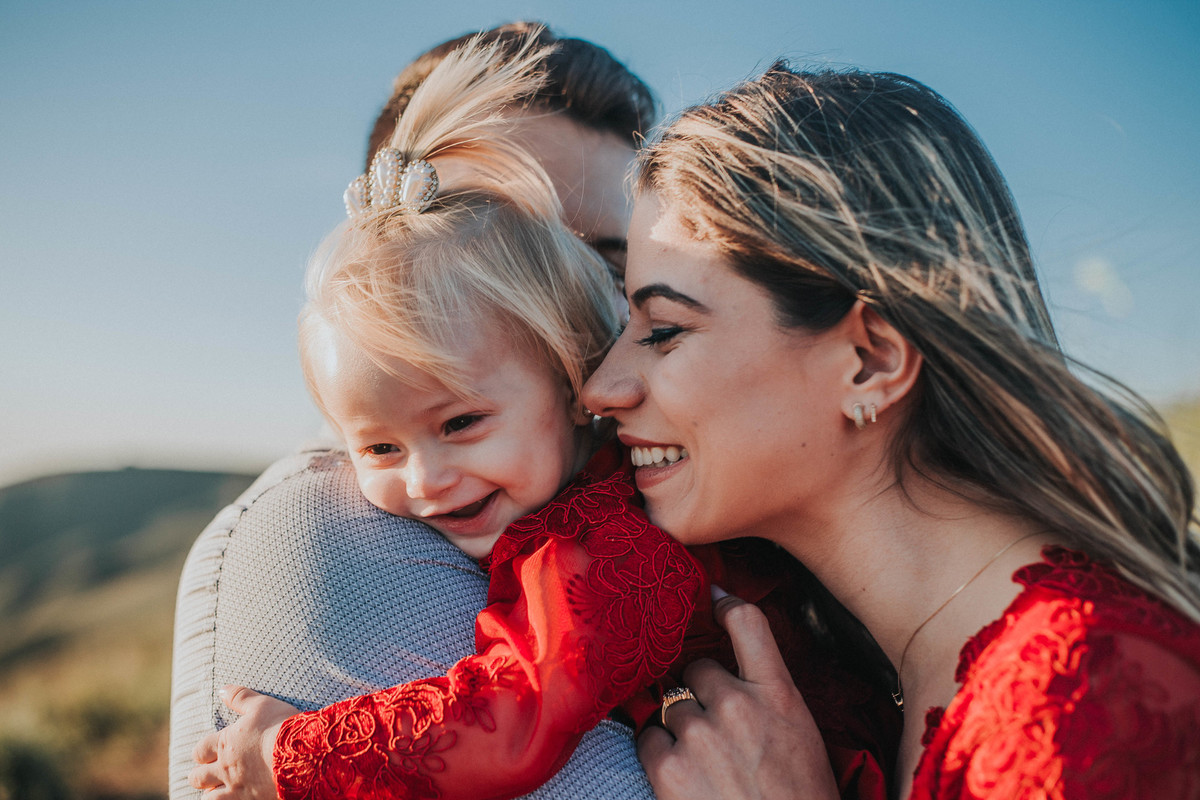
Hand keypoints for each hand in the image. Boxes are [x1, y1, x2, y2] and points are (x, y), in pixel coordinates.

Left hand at [189, 686, 298, 799]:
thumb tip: (222, 689)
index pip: (200, 750)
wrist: (300, 755)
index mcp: (225, 743)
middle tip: (209, 773)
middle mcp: (225, 768)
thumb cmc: (280, 727)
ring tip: (219, 791)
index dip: (202, 752)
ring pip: (209, 797)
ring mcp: (235, 789)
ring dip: (211, 793)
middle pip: (198, 777)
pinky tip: (234, 799)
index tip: (208, 753)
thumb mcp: (261, 705)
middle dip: (200, 775)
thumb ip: (240, 697)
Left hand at [638, 594, 839, 799]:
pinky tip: (684, 779)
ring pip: (671, 704)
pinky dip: (659, 755)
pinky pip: (648, 738)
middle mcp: (738, 704)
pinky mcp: (669, 767)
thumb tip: (732, 674)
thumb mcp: (801, 738)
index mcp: (780, 694)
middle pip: (697, 669)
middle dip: (701, 694)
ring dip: (679, 727)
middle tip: (718, 733)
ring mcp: (700, 734)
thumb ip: (769, 698)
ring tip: (705, 765)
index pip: (749, 624)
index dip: (725, 605)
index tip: (713, 601)